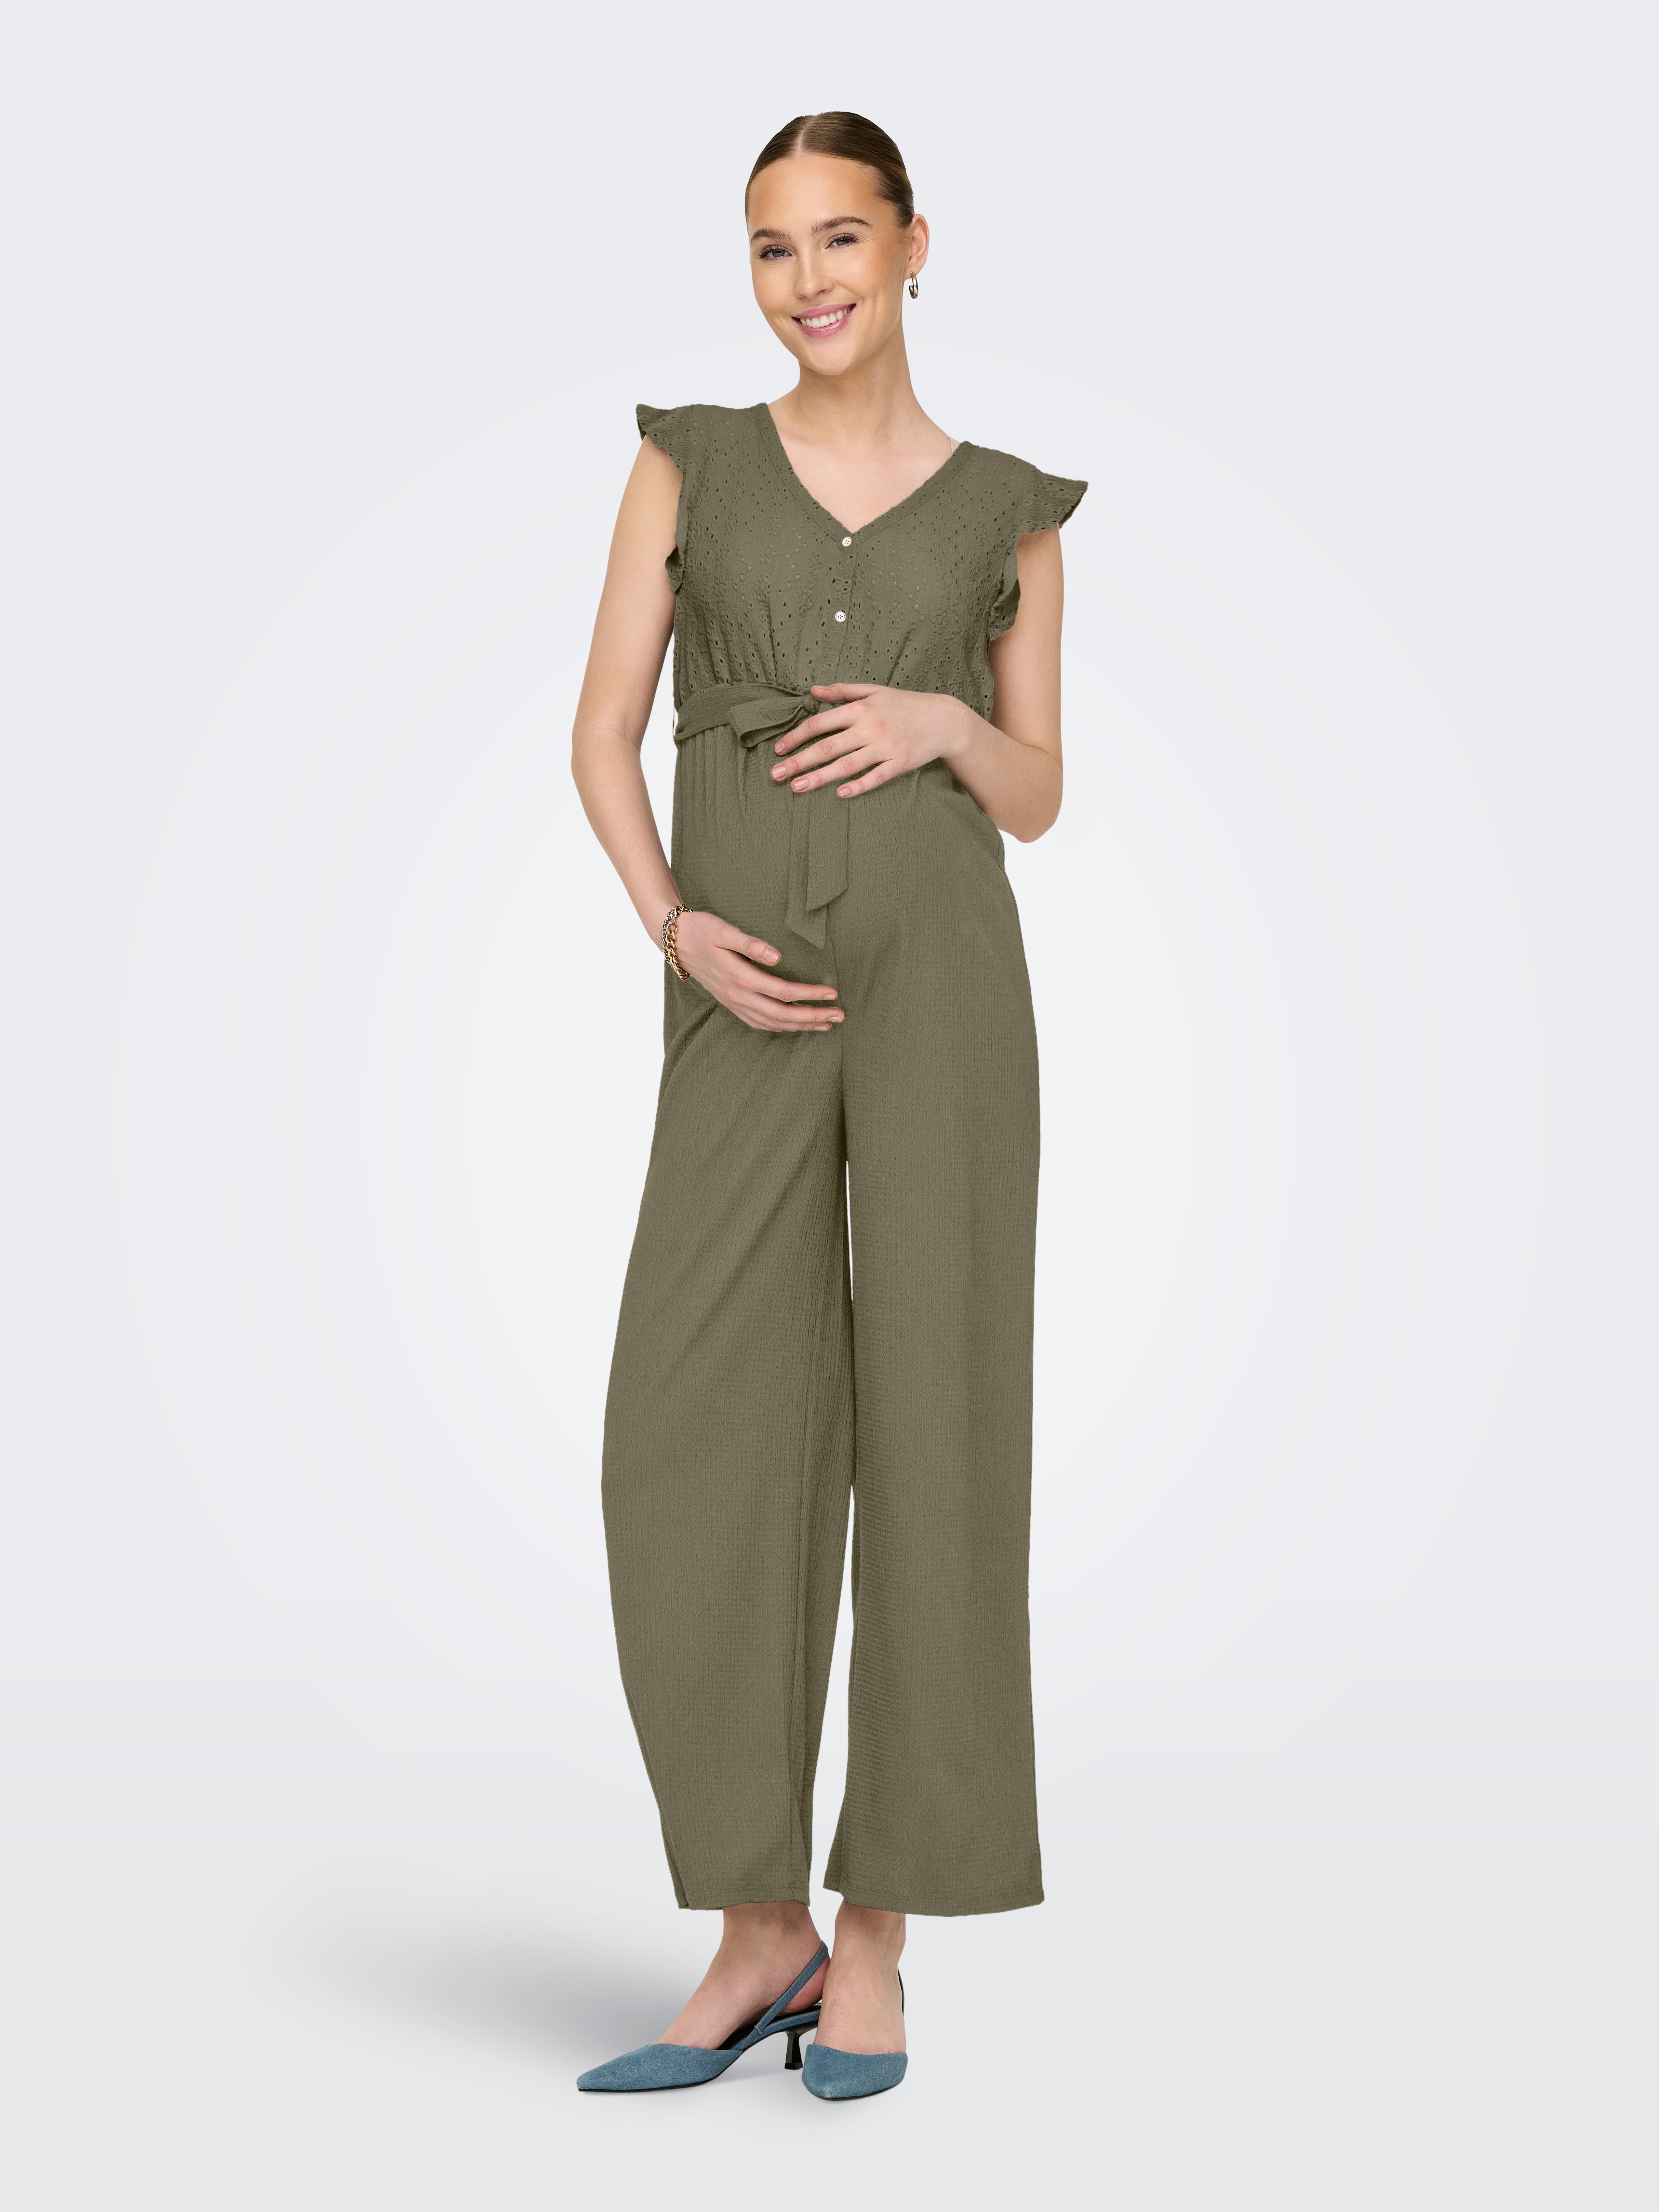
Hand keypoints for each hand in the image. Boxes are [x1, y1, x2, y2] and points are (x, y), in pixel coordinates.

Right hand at [671, 910, 842, 1033]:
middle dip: (812, 1017)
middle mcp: (737, 996)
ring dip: (800, 1026)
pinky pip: (759, 1023)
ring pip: (772, 1023)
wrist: (675, 941)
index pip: (783, 992)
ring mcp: (733, 1003)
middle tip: (839, 1017)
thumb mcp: (724, 930)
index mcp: (739, 977)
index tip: (832, 994)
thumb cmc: (702, 930)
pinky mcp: (731, 1004)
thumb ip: (750, 943)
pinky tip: (793, 1026)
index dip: (809, 995)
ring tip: (824, 1025)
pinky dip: (779, 1028)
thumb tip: (776, 955)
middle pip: (782, 1014)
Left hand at [771, 684, 973, 796]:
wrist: (943, 719)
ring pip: (847, 764)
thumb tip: (812, 690)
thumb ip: (842, 691)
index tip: (779, 749)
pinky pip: (876, 777)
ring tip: (797, 788)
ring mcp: (885, 747)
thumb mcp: (874, 691)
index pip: (820, 723)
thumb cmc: (905, 704)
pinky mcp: (900, 763)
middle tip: (776, 774)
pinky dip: (859, 786)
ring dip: (820, 777)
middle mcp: (870, 727)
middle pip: (828, 747)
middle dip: (799, 761)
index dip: (797, 736)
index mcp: (860, 709)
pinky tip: (840, 794)